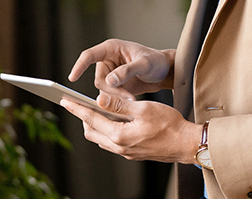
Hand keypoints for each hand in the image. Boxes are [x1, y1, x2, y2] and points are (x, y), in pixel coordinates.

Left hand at [59, 93, 199, 162]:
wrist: (186, 144)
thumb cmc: (170, 125)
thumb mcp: (143, 108)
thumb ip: (119, 105)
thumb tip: (99, 99)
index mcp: (120, 135)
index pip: (91, 119)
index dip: (76, 108)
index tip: (65, 101)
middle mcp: (120, 147)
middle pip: (92, 131)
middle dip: (83, 117)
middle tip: (79, 103)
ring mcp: (126, 152)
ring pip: (101, 138)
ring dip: (96, 124)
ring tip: (96, 109)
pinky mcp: (133, 153)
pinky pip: (112, 142)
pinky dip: (107, 130)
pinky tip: (114, 119)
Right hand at [69, 39, 172, 99]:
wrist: (165, 72)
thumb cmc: (156, 61)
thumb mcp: (144, 63)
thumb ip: (127, 71)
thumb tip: (110, 80)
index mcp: (111, 49)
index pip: (89, 55)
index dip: (79, 66)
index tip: (72, 77)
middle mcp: (108, 61)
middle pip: (98, 79)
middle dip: (111, 90)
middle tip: (128, 97)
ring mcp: (110, 74)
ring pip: (104, 91)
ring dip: (116, 98)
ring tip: (132, 99)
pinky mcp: (115, 86)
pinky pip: (110, 96)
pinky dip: (118, 102)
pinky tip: (130, 103)